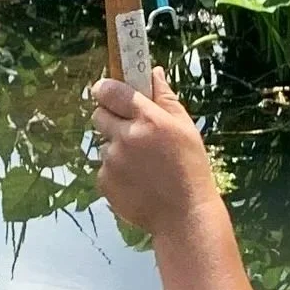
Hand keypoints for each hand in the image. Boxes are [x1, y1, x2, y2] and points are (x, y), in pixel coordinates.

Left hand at [91, 69, 219, 232]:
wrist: (184, 216)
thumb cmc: (191, 168)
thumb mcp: (185, 128)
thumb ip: (166, 98)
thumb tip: (154, 72)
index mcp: (148, 119)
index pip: (111, 91)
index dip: (106, 89)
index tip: (106, 91)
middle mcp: (126, 137)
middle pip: (99, 115)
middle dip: (110, 118)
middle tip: (129, 130)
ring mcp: (112, 161)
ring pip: (103, 144)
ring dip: (117, 149)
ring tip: (142, 165)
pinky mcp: (104, 182)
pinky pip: (104, 168)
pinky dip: (116, 172)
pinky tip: (137, 181)